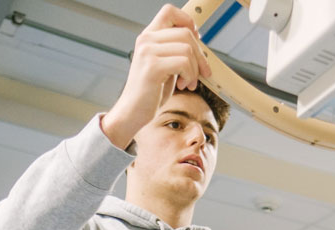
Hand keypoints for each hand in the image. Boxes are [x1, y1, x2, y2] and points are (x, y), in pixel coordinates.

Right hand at [101, 4, 212, 149]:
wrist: (133, 112)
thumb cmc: (151, 91)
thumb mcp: (166, 65)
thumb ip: (176, 50)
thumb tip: (197, 38)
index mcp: (148, 37)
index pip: (169, 11)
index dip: (188, 21)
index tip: (196, 39)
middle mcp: (146, 40)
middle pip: (186, 33)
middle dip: (200, 55)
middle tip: (201, 72)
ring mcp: (147, 52)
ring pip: (187, 49)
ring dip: (195, 69)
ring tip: (189, 82)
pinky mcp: (152, 67)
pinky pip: (184, 63)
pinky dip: (190, 76)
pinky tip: (184, 86)